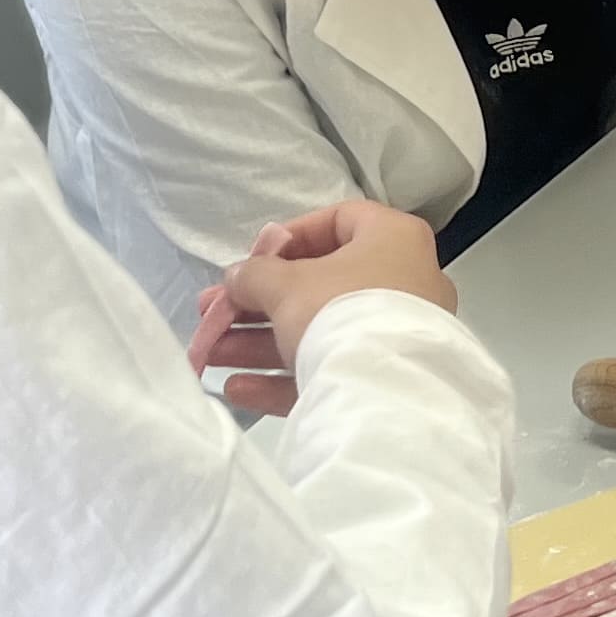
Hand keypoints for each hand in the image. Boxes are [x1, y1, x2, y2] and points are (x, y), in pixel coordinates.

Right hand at [189, 200, 455, 418]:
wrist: (384, 395)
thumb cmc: (339, 312)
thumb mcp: (286, 285)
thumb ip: (254, 274)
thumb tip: (238, 276)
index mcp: (391, 240)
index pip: (339, 221)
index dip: (289, 238)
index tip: (253, 261)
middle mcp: (403, 284)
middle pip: (318, 286)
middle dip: (257, 303)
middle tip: (214, 313)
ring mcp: (394, 338)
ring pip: (318, 333)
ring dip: (259, 344)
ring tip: (212, 353)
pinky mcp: (384, 383)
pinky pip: (329, 371)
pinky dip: (283, 378)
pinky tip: (237, 388)